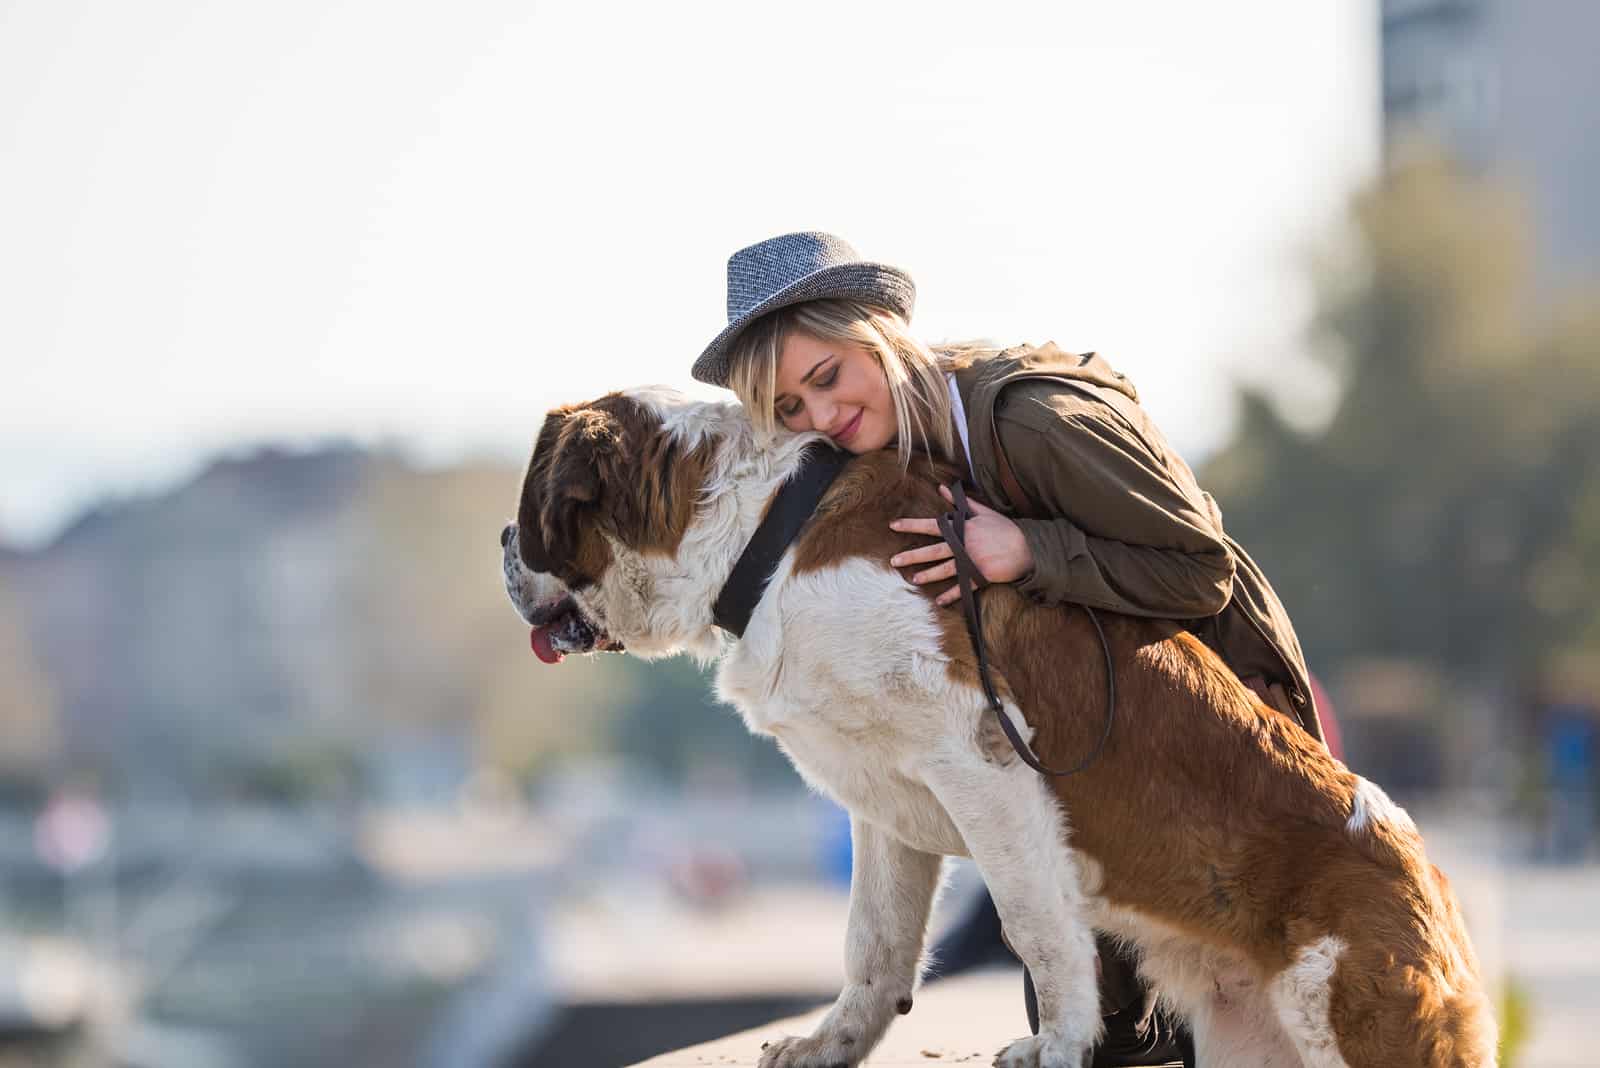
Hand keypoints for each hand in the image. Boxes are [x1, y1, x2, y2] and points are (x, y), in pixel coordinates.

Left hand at [888, 485, 1033, 605]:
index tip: (894, 525)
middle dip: (912, 555)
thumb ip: (960, 502)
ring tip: (913, 579)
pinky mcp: (980, 576)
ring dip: (928, 575)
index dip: (912, 525)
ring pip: (944, 570)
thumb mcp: (983, 512)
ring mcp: (971, 562)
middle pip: (933, 551)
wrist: (1027, 548)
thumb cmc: (1005, 528)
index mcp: (963, 528)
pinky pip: (962, 588)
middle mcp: (964, 545)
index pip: (932, 525)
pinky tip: (939, 601)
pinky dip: (951, 595)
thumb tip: (942, 488)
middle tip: (894, 560)